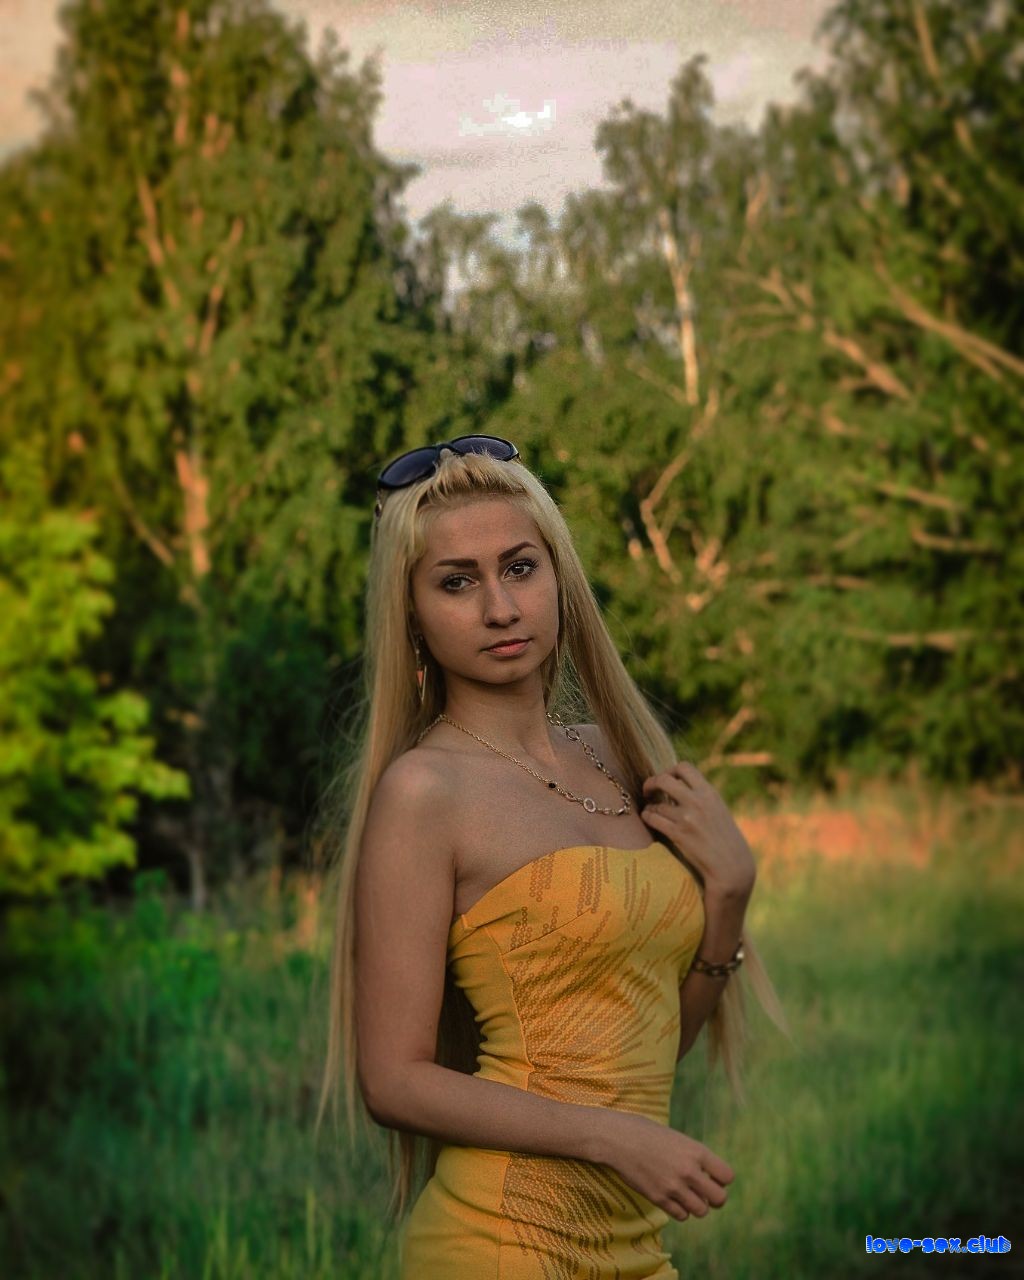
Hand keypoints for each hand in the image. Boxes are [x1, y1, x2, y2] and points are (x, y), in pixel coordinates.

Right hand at [601, 1111, 733, 1222]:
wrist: (616, 1138)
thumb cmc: (645, 1132)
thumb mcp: (676, 1138)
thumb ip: (693, 1156)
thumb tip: (707, 1174)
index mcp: (696, 1151)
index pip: (727, 1176)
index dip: (721, 1178)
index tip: (711, 1176)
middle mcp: (689, 1171)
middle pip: (720, 1199)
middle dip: (715, 1198)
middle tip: (704, 1192)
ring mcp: (674, 1187)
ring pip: (701, 1211)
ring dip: (696, 1205)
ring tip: (686, 1194)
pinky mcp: (659, 1199)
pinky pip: (681, 1216)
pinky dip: (680, 1210)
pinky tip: (671, 1197)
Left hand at [640, 762, 755, 895]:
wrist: (732, 866)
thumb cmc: (725, 840)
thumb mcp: (719, 810)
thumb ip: (702, 796)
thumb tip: (681, 785)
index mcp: (710, 793)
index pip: (684, 767)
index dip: (670, 770)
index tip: (667, 780)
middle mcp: (698, 801)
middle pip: (664, 779)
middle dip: (652, 782)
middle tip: (649, 791)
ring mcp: (687, 818)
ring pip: (656, 803)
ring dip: (649, 806)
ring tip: (651, 811)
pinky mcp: (678, 834)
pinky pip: (652, 818)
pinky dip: (647, 817)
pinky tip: (650, 820)